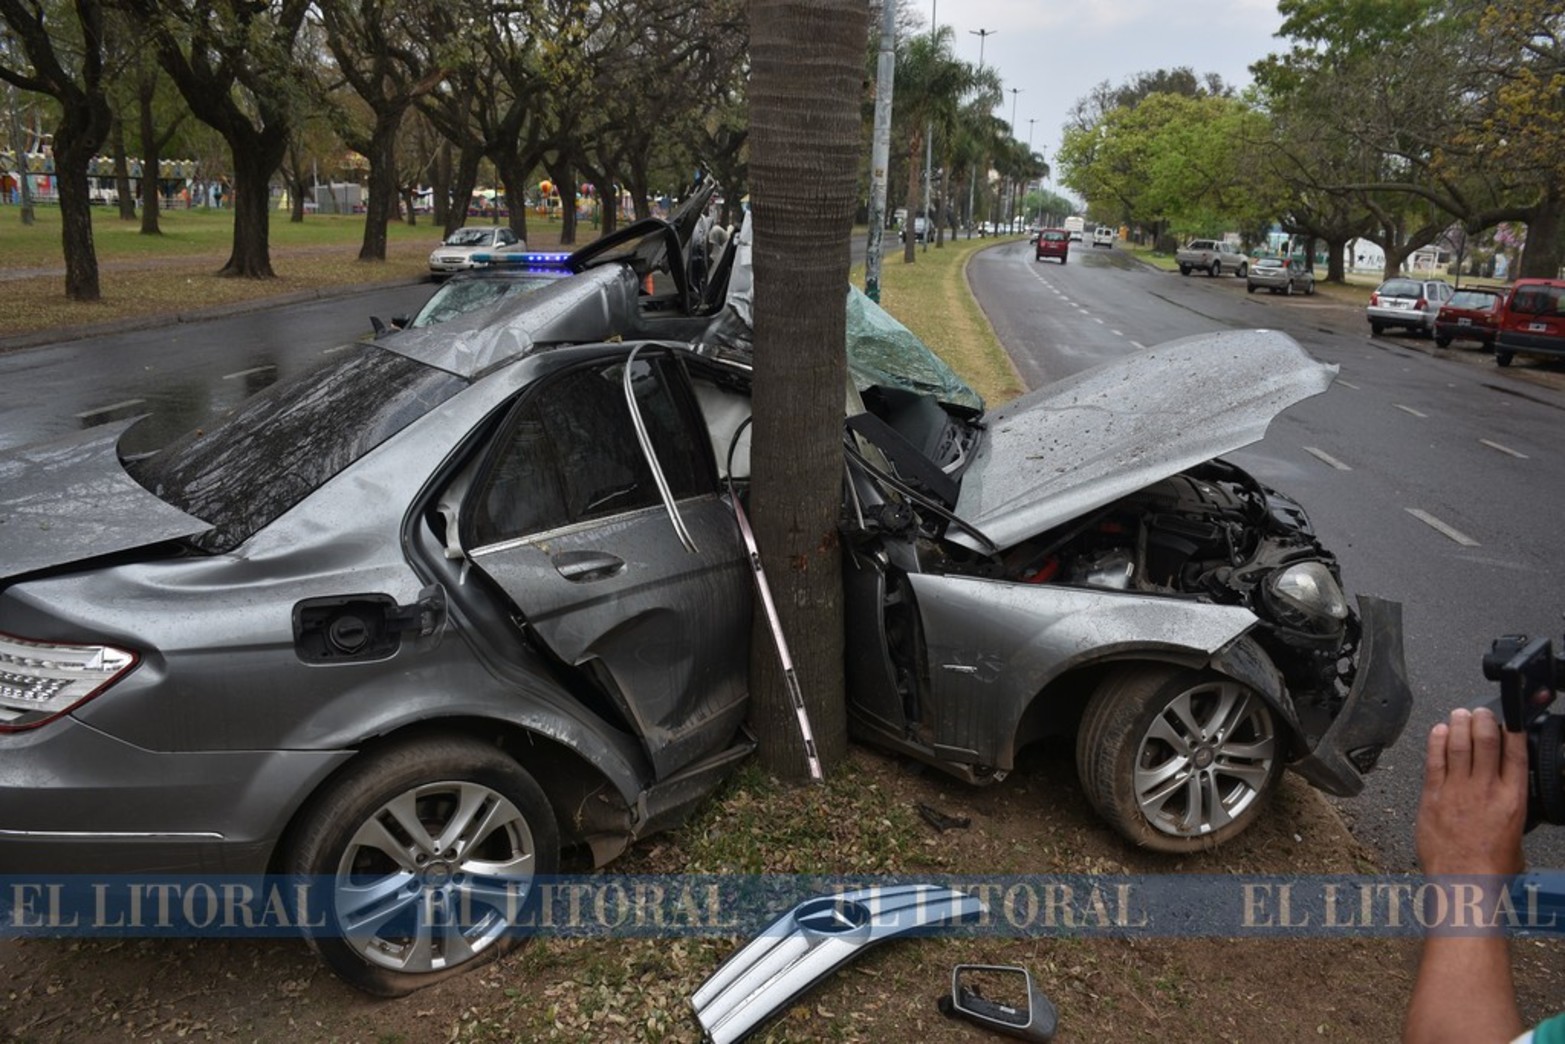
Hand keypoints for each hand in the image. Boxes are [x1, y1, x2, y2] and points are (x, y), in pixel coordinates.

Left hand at [1414, 707, 1527, 876]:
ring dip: (1459, 724)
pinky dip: (1436, 741)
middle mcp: (1486, 790)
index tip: (1508, 718)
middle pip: (1485, 741)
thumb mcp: (1516, 833)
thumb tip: (1505, 793)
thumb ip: (1509, 807)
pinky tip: (1438, 731)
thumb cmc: (1491, 867)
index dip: (1512, 729)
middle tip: (1479, 711)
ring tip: (1459, 713)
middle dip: (1483, 720)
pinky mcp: (1433, 796)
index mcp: (1513, 799)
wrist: (1464, 884)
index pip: (1515, 753)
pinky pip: (1434, 761)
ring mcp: (1458, 791)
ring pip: (1459, 746)